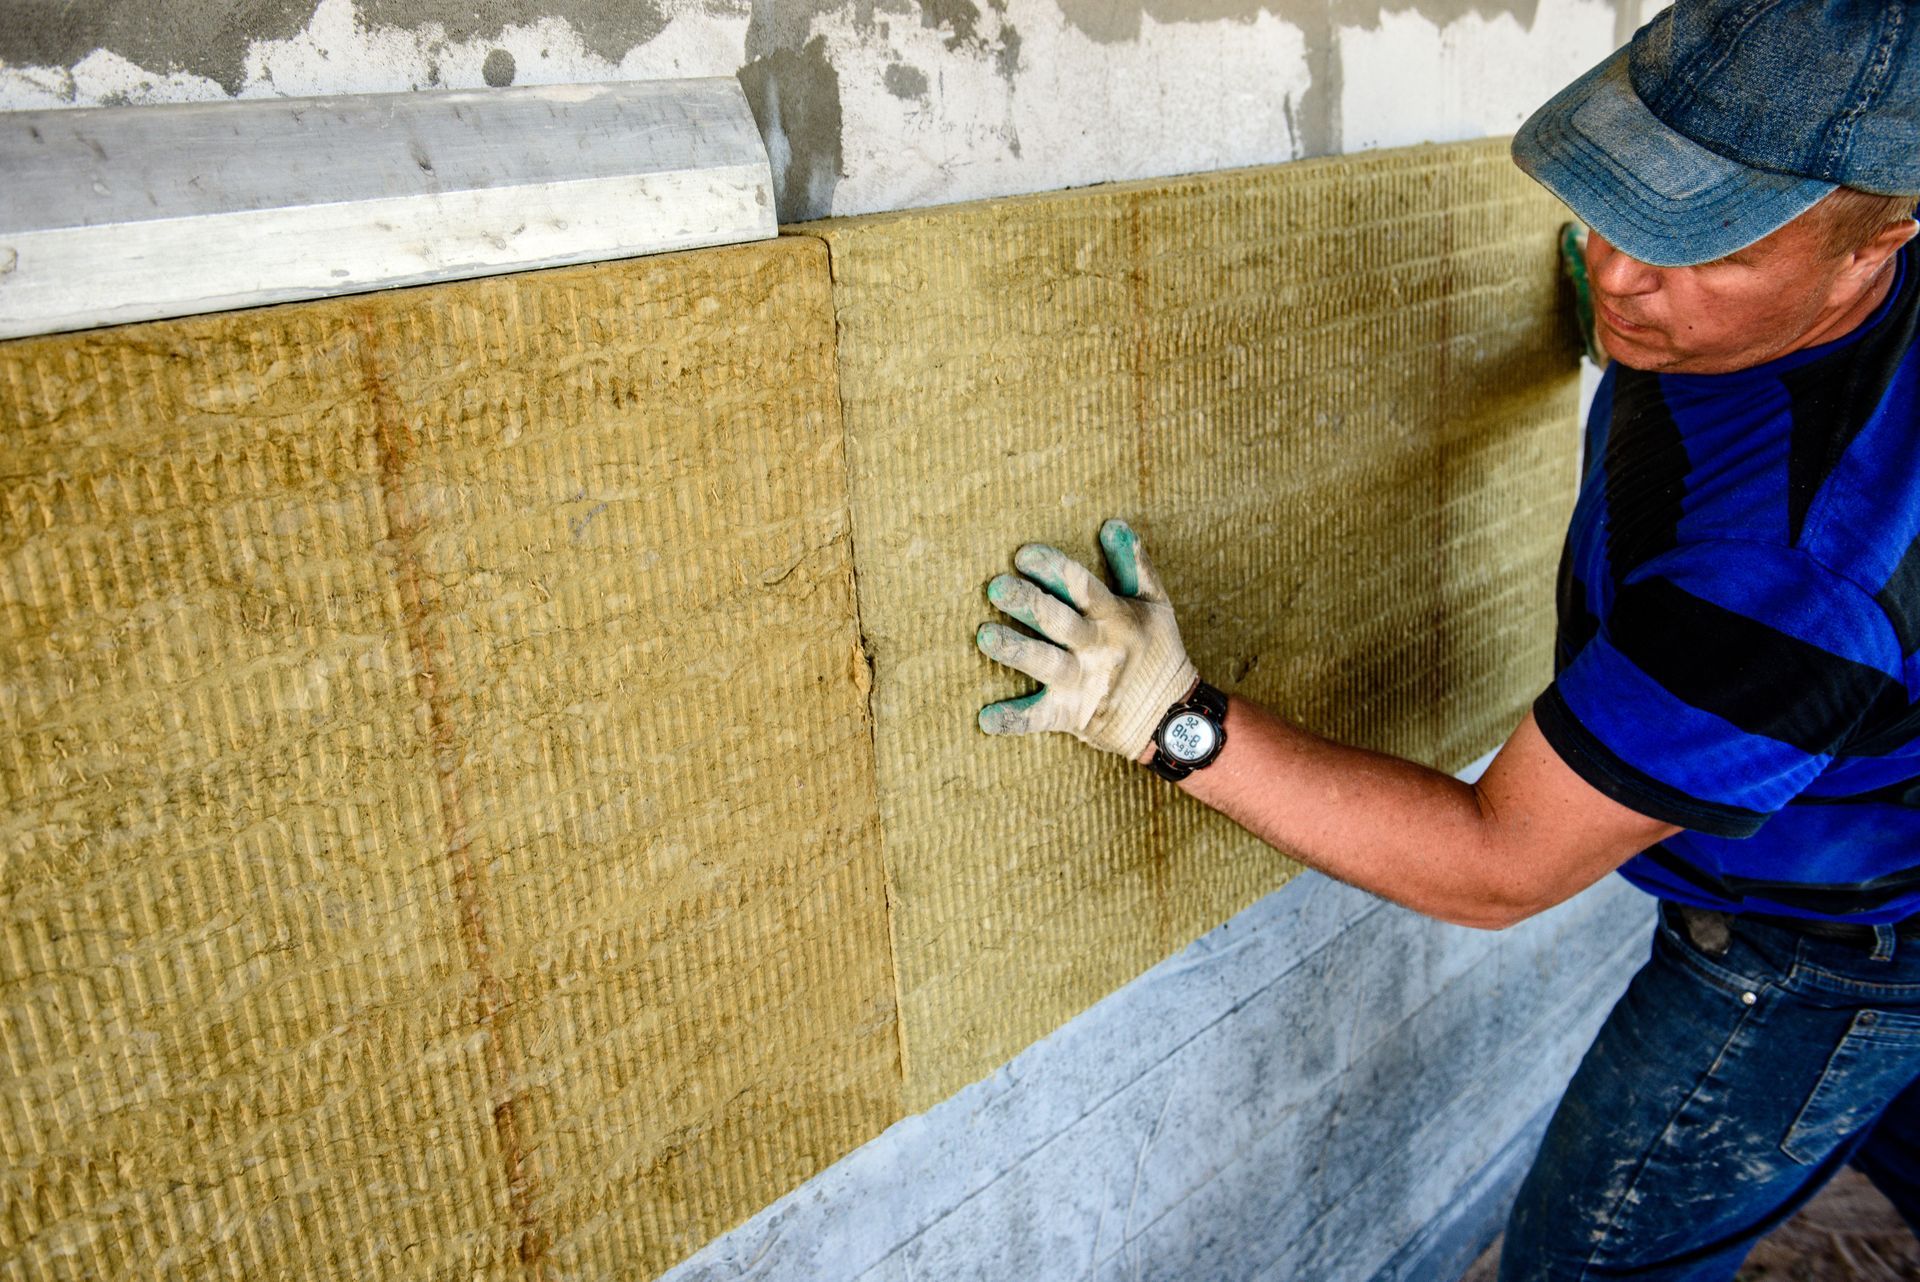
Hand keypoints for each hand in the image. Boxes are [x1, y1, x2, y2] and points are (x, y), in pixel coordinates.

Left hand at [975, 518, 1197, 760]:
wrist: (1173, 719)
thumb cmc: (1159, 653)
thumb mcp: (1156, 606)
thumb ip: (1134, 565)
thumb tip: (1112, 525)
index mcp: (1116, 618)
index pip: (1083, 588)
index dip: (1054, 570)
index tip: (1024, 554)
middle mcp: (1098, 649)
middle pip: (1059, 622)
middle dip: (1028, 603)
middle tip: (996, 587)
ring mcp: (1083, 684)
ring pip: (1046, 664)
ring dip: (1015, 651)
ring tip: (984, 636)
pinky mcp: (1072, 715)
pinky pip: (1039, 718)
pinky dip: (1013, 719)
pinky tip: (986, 718)